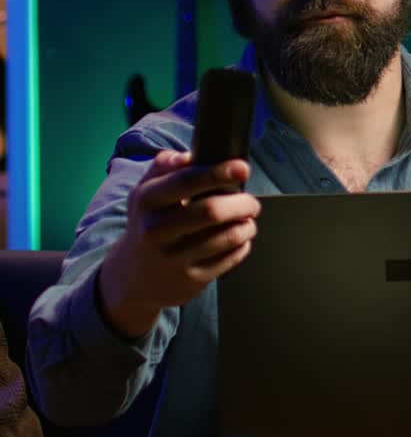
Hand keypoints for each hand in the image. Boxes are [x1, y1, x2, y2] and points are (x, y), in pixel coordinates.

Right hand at [98, 150, 261, 338]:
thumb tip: (188, 156)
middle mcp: (156, 230)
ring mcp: (173, 258)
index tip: (242, 168)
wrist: (134, 277)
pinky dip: (243, 245)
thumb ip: (164, 167)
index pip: (186, 181)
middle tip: (251, 202)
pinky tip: (240, 239)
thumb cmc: (148, 225)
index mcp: (146, 201)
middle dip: (242, 203)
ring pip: (226, 237)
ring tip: (247, 220)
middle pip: (211, 211)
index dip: (218, 172)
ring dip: (246, 225)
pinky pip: (230, 259)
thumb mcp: (145, 193)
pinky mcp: (190, 280)